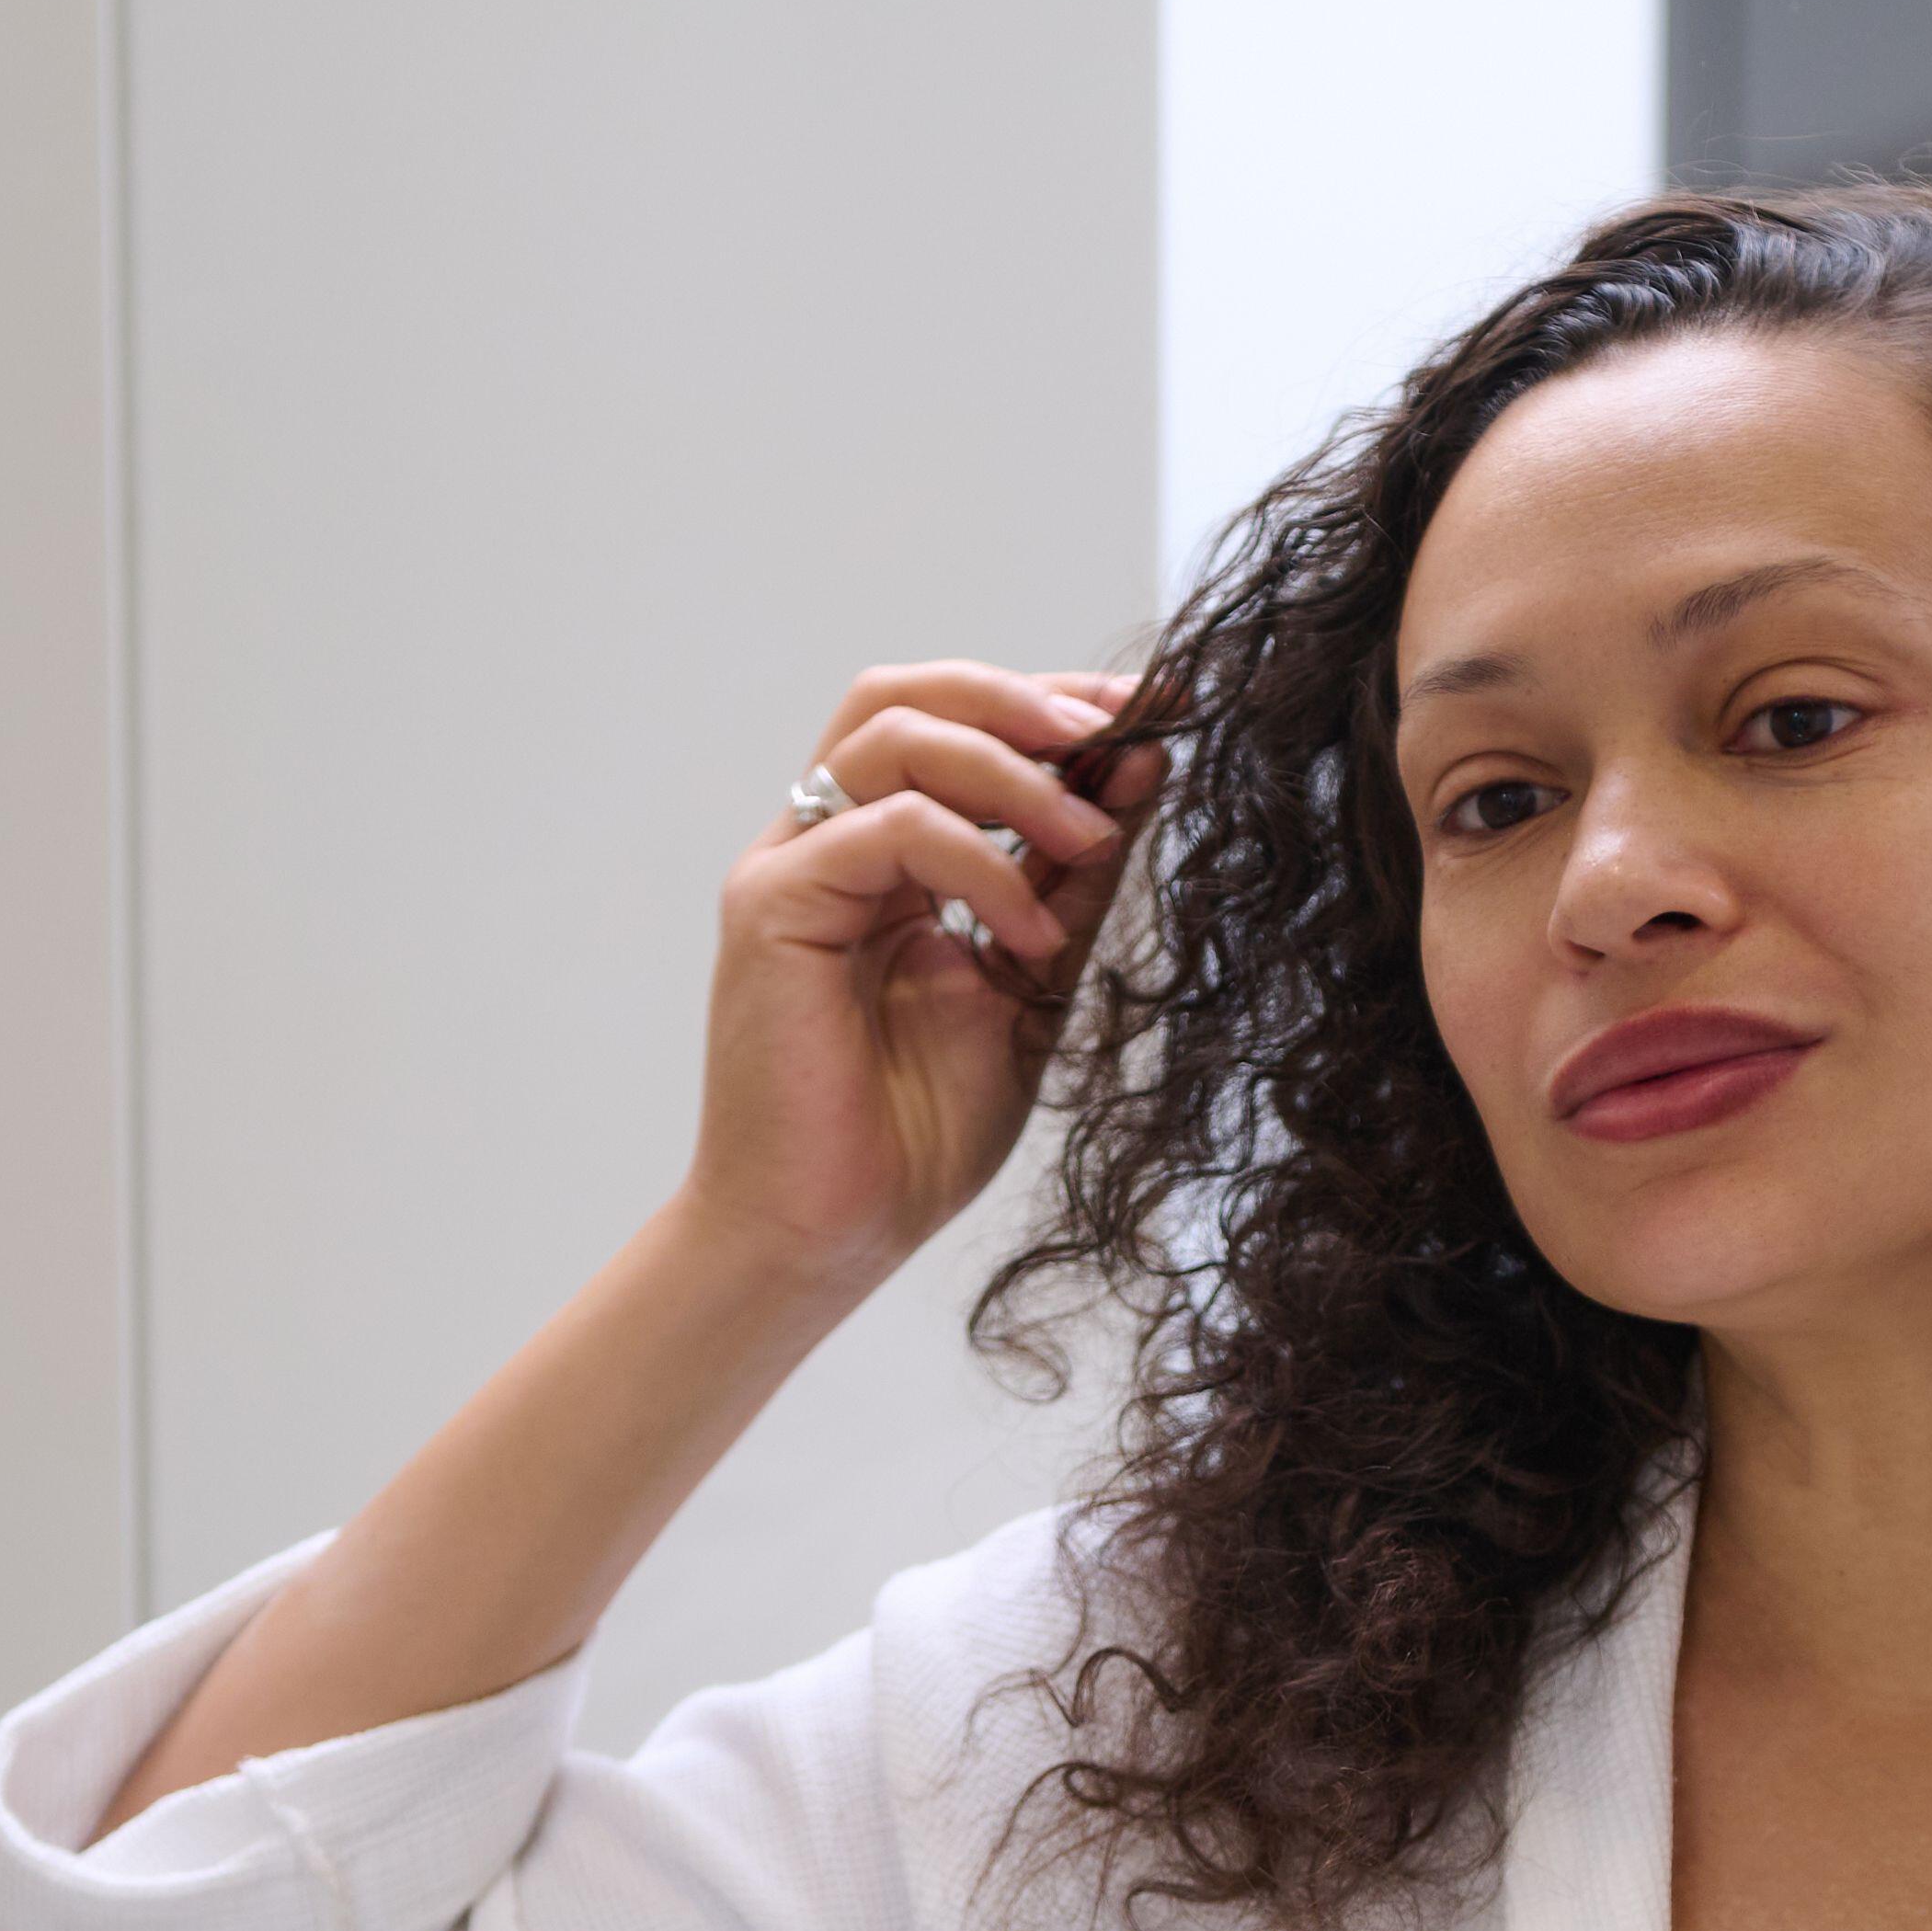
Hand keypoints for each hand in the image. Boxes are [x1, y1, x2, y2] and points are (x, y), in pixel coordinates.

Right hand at [687, 660, 1160, 1282]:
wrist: (830, 1236)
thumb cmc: (912, 1134)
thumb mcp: (1030, 983)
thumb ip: (1073, 880)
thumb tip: (1141, 767)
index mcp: (882, 856)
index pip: (958, 728)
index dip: (1054, 706)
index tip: (1159, 710)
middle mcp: (827, 844)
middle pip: (907, 694)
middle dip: (1024, 697)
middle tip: (1120, 729)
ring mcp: (792, 867)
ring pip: (894, 737)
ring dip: (1011, 771)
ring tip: (1090, 835)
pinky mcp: (772, 906)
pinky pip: (883, 829)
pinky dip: (975, 862)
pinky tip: (1029, 932)